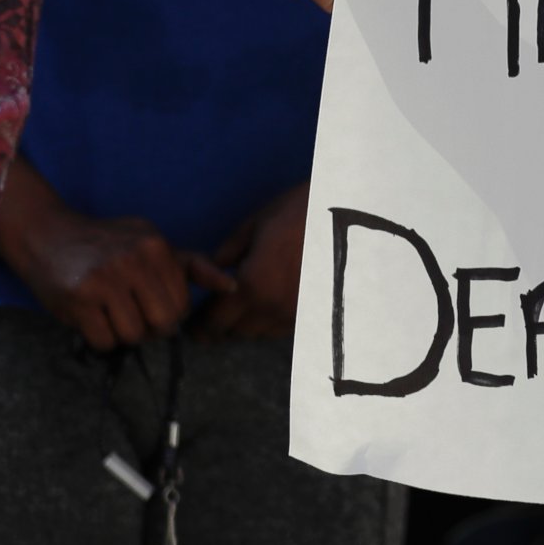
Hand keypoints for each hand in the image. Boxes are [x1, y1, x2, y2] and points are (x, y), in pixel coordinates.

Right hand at [12, 204, 231, 351]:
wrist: (45, 233)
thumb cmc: (105, 242)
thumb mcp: (150, 241)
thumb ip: (191, 264)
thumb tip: (233, 285)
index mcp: (156, 247)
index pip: (182, 304)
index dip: (169, 314)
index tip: (150, 306)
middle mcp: (133, 261)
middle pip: (162, 323)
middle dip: (151, 329)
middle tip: (133, 317)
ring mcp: (104, 280)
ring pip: (133, 335)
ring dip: (123, 334)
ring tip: (110, 314)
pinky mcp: (78, 299)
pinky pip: (104, 341)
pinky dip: (100, 338)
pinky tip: (91, 318)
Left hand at [198, 183, 309, 339]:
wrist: (351, 214)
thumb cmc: (301, 211)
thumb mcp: (257, 223)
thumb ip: (230, 251)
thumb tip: (215, 268)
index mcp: (253, 286)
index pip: (215, 322)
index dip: (199, 327)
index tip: (192, 326)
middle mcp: (273, 307)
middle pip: (236, 333)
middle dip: (221, 326)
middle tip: (213, 316)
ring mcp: (297, 313)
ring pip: (260, 333)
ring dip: (247, 324)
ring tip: (242, 309)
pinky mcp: (316, 312)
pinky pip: (283, 327)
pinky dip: (271, 320)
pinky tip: (270, 303)